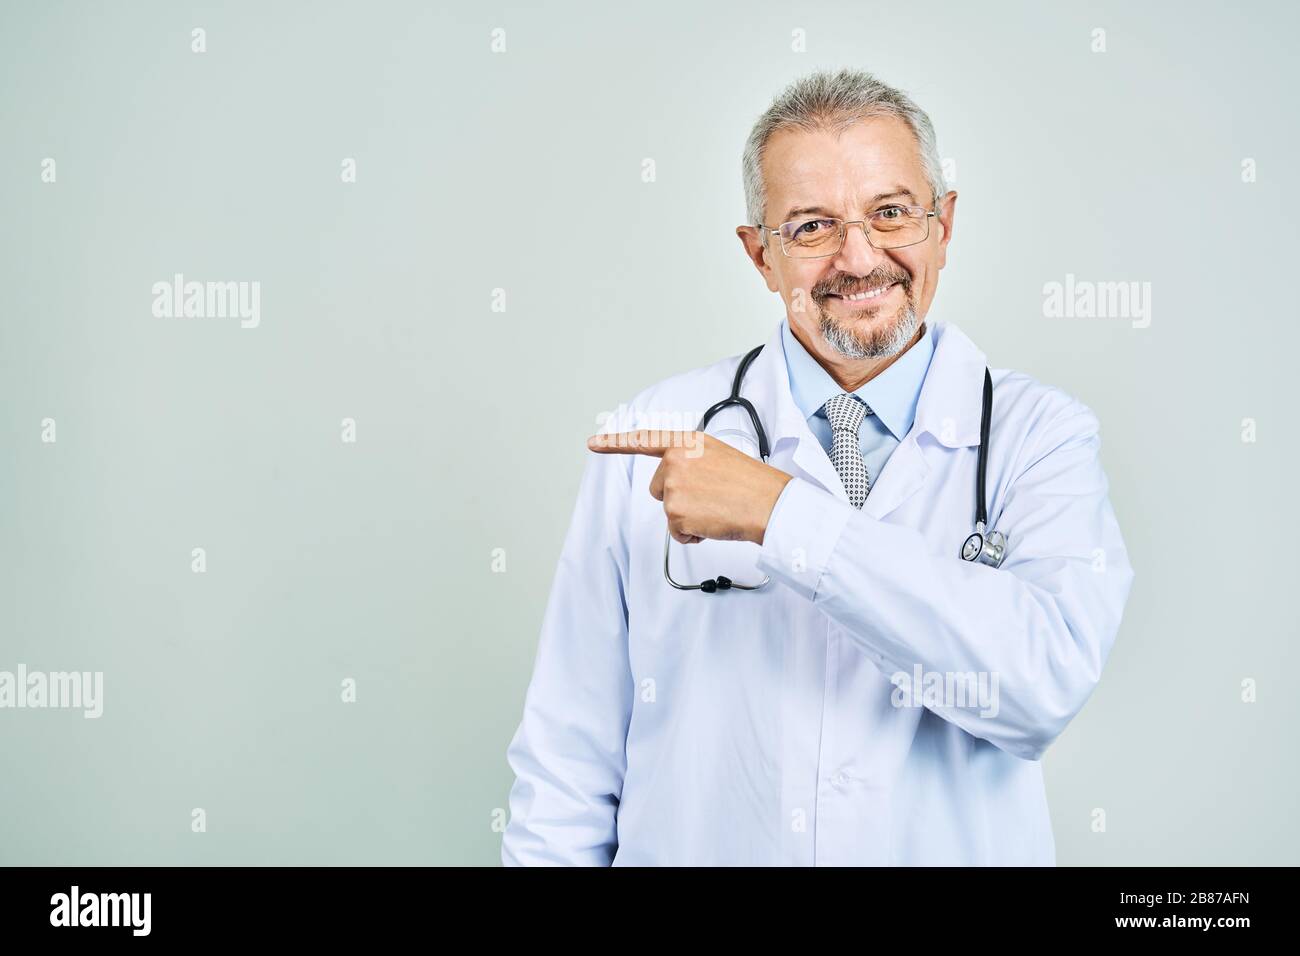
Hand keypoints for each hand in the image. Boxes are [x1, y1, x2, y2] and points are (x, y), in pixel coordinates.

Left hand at [587, 430, 793, 544]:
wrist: (768, 503)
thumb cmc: (751, 483)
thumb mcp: (717, 455)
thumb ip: (690, 459)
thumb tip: (674, 479)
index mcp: (687, 442)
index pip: (644, 440)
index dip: (616, 443)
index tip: (594, 443)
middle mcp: (675, 460)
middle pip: (658, 488)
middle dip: (678, 498)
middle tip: (710, 498)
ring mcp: (673, 486)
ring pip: (668, 511)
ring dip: (688, 517)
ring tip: (716, 509)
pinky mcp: (674, 512)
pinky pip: (676, 532)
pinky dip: (692, 534)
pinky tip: (713, 523)